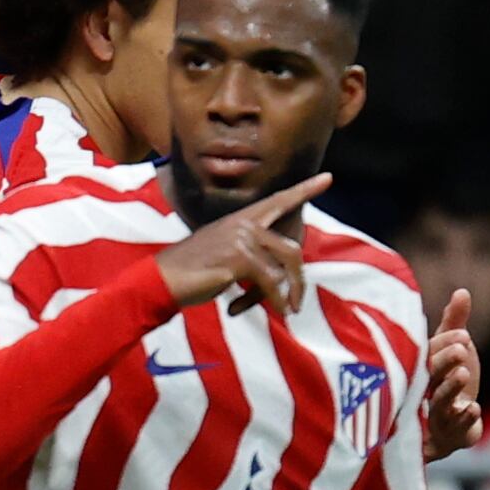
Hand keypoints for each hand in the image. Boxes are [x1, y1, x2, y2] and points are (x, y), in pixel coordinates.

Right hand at [158, 175, 322, 314]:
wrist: (161, 279)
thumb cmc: (188, 273)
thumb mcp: (220, 255)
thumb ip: (245, 254)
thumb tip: (270, 273)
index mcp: (239, 219)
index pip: (277, 201)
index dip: (304, 189)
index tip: (327, 177)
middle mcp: (243, 224)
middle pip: (291, 247)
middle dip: (300, 278)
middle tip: (299, 301)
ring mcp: (242, 239)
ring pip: (284, 266)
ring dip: (290, 292)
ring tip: (289, 310)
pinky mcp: (240, 259)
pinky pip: (271, 282)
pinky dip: (277, 299)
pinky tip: (279, 311)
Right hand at [420, 286, 483, 459]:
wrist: (444, 431)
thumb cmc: (444, 384)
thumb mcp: (451, 351)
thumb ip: (454, 324)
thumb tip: (463, 291)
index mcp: (422, 371)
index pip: (429, 356)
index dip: (444, 345)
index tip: (463, 334)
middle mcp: (423, 394)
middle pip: (430, 377)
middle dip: (444, 362)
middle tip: (461, 348)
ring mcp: (435, 417)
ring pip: (440, 403)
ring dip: (450, 388)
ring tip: (464, 373)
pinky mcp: (451, 437)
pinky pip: (455, 430)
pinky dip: (464, 419)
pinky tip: (474, 408)